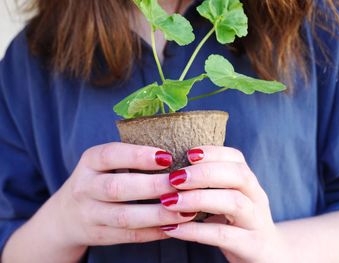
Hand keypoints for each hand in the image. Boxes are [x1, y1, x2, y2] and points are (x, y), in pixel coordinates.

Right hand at [51, 142, 196, 248]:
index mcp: (89, 161)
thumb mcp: (103, 163)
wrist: (66, 216)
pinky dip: (153, 232)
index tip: (166, 157)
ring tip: (186, 210)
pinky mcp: (99, 235)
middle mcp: (85, 188)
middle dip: (152, 186)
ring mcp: (89, 214)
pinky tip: (174, 226)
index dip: (138, 156)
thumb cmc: (97, 180)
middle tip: (180, 184)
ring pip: (125, 217)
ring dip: (158, 214)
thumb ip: (130, 157)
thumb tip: (172, 155)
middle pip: (117, 188)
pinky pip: (129, 236)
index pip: (111, 155)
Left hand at [159, 146, 293, 262]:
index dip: (212, 152)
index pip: (235, 158)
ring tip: (170, 201)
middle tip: (174, 178)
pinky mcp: (252, 246)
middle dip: (204, 173)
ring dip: (198, 199)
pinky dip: (195, 230)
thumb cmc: (238, 224)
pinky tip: (173, 227)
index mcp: (249, 183)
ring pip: (233, 203)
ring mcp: (256, 222)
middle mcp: (256, 198)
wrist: (269, 257)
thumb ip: (210, 186)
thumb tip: (171, 171)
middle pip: (238, 175)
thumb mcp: (228, 200)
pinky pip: (223, 236)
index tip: (188, 153)